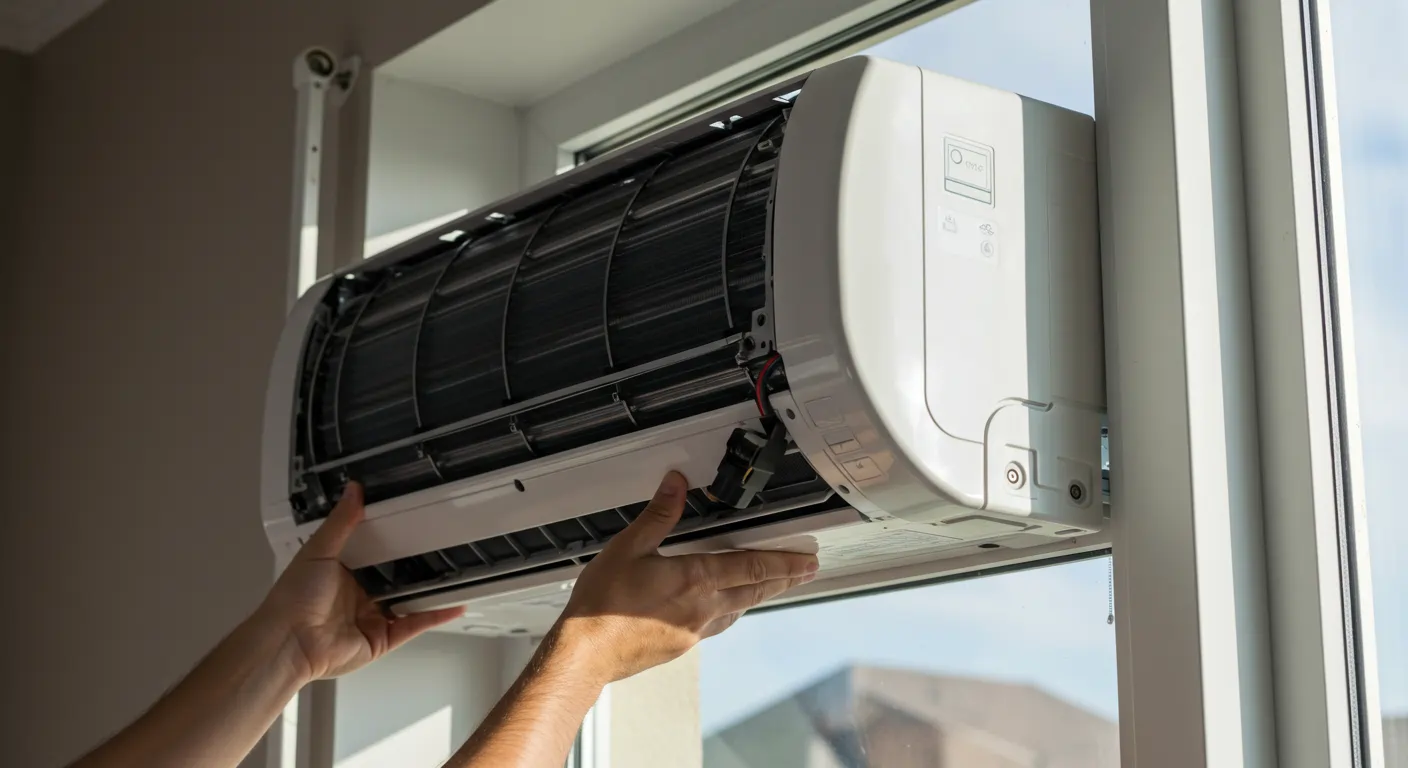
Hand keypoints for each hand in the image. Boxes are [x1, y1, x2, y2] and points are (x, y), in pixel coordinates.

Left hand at [254, 483, 464, 681]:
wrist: (289, 641)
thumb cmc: (294, 597)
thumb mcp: (319, 550)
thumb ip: (342, 522)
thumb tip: (354, 489)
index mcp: (343, 571)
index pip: (375, 550)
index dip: (394, 537)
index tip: (416, 520)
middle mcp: (359, 594)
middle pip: (396, 576)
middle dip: (418, 564)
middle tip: (445, 544)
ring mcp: (372, 617)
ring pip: (409, 601)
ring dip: (431, 590)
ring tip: (459, 572)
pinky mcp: (382, 639)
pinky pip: (413, 624)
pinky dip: (435, 615)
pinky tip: (455, 604)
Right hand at [553, 471, 819, 683]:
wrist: (587, 652)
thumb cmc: (603, 606)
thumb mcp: (629, 547)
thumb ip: (658, 514)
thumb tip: (676, 486)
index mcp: (695, 579)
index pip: (753, 566)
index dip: (785, 561)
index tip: (807, 560)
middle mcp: (703, 607)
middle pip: (755, 590)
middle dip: (784, 579)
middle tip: (806, 573)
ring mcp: (693, 630)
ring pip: (739, 609)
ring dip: (760, 595)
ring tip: (773, 587)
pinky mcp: (682, 644)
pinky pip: (718, 624)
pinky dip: (732, 611)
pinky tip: (726, 610)